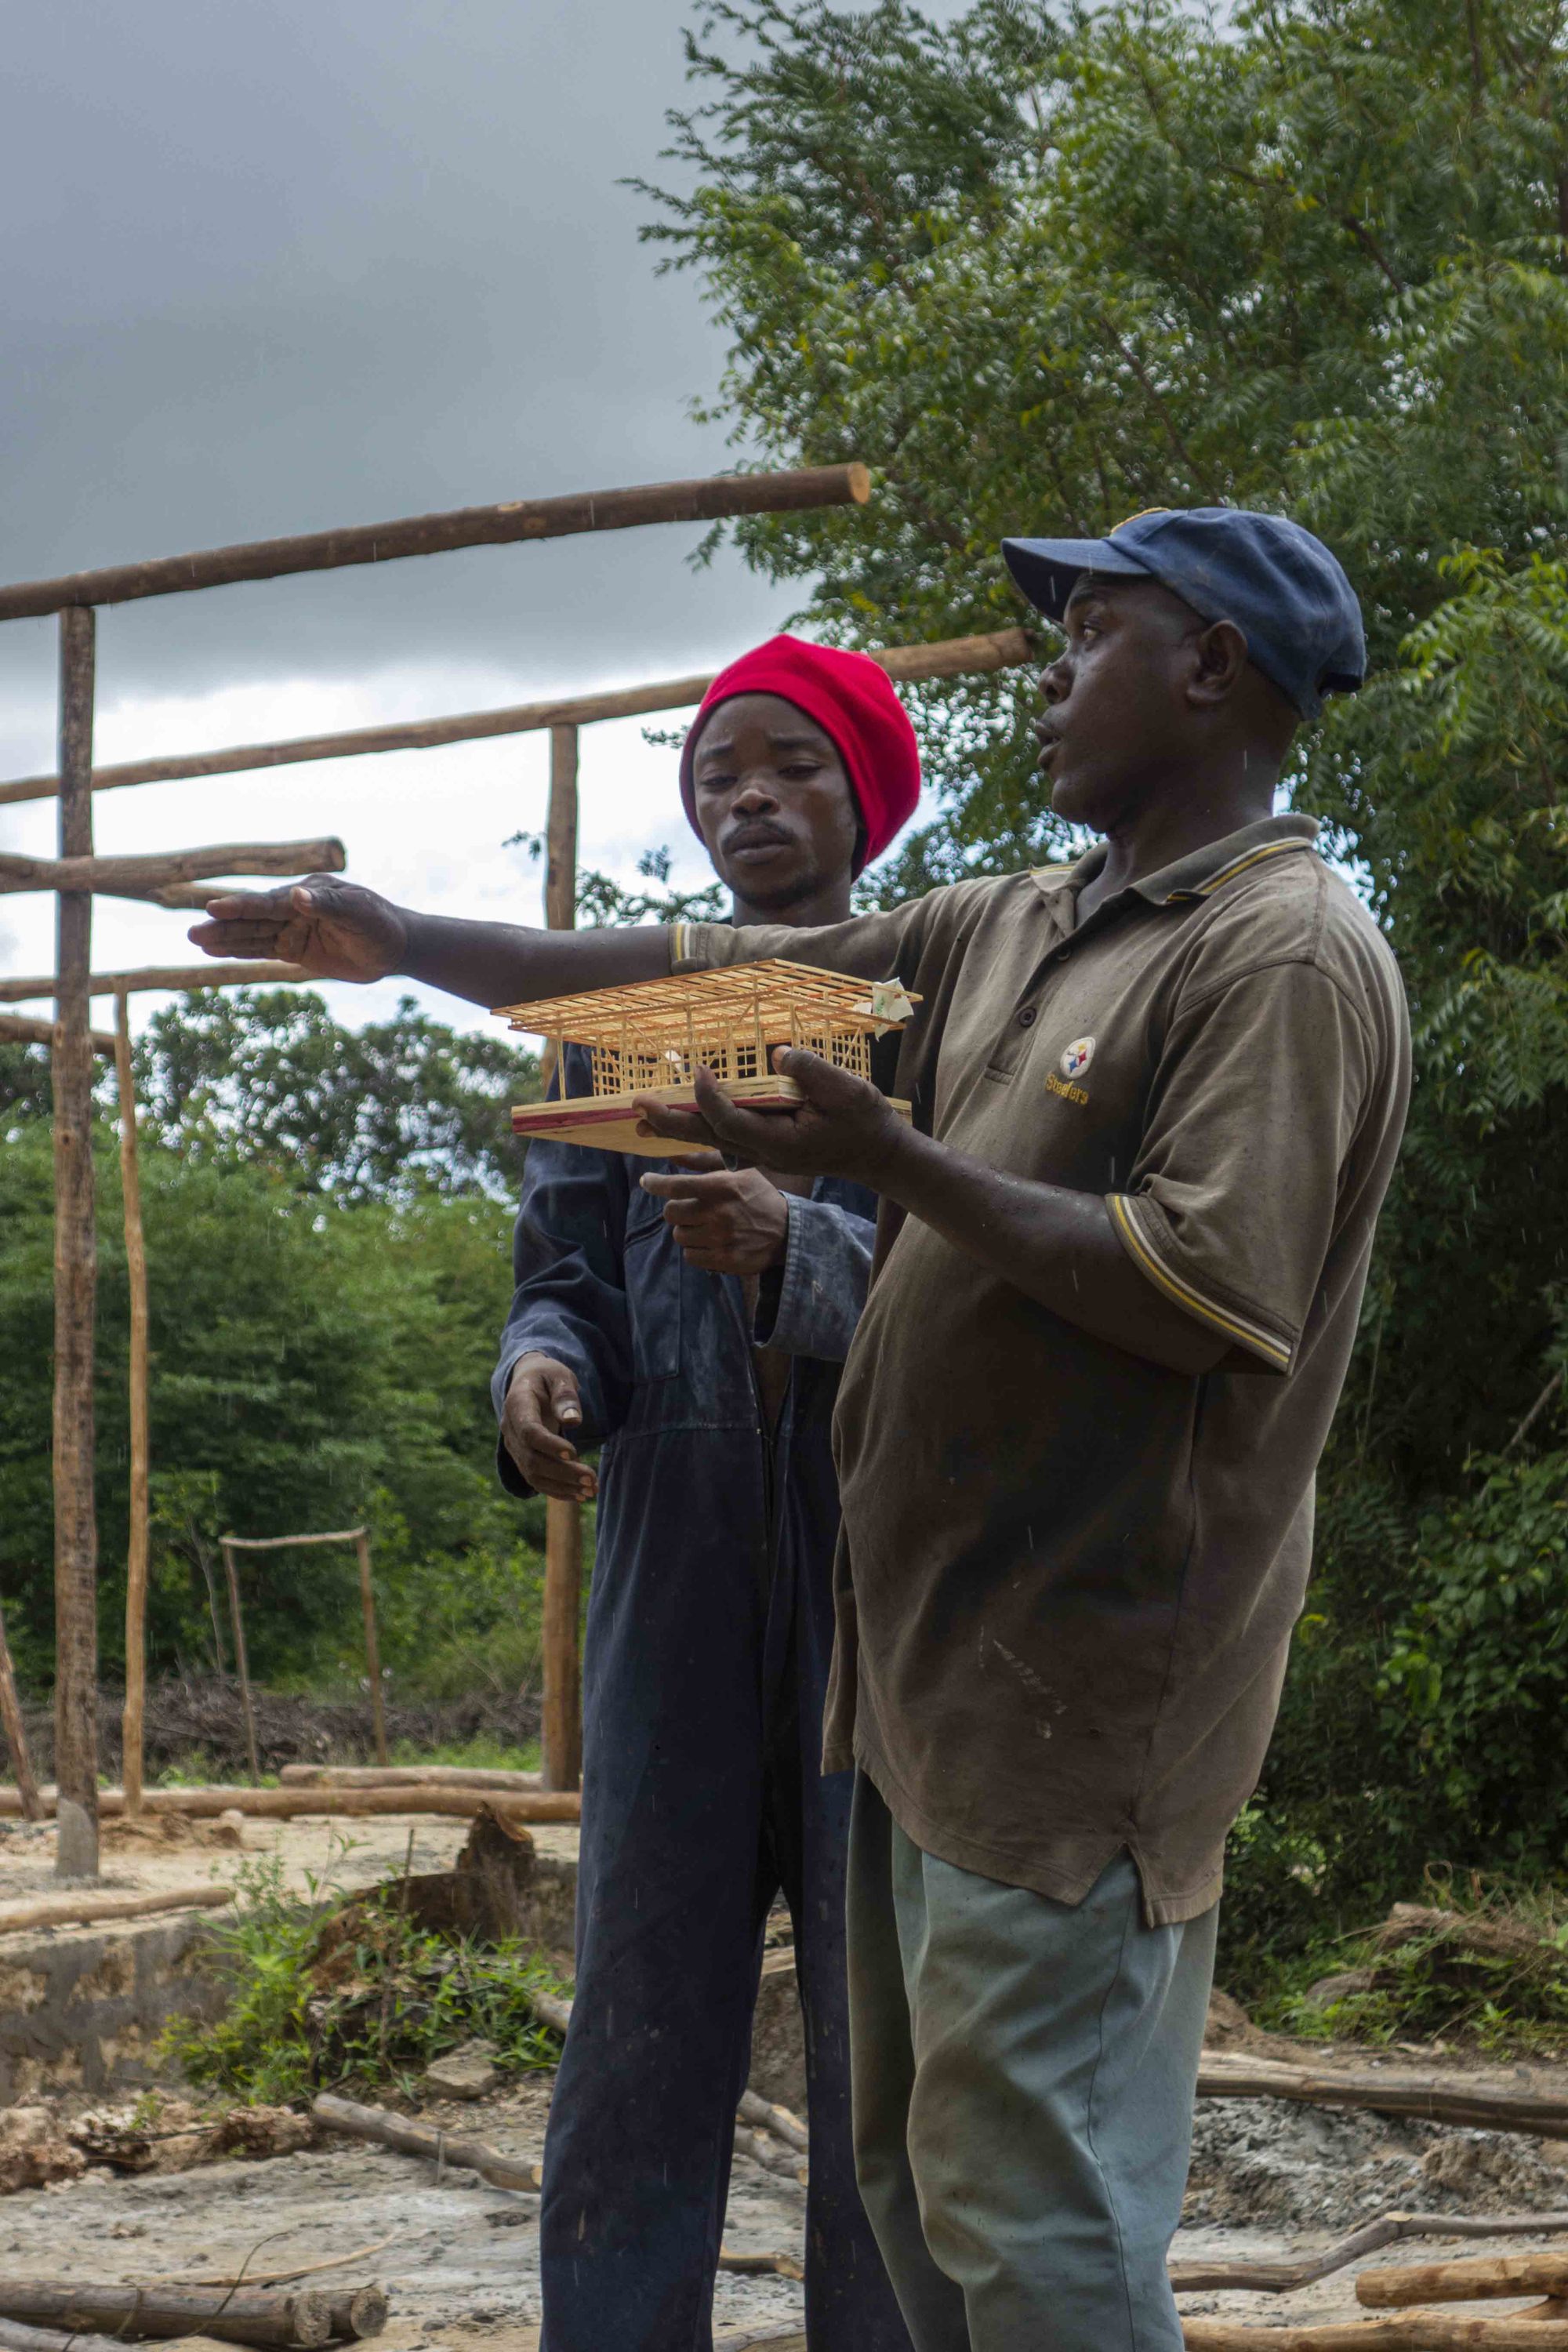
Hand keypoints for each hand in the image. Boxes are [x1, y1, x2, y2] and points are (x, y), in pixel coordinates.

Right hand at [187, 876, 408, 980]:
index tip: (215, 908)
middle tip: (193, 932)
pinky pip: (262, 949)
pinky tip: (216, 950)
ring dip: (225, 939)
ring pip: (253, 935)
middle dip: (224, 925)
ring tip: (195, 939)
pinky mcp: (294, 949)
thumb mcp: (360, 914)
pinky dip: (240, 951)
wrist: (394, 947)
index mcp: (309, 893)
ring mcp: (292, 928)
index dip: (242, 907)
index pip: (270, 903)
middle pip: (254, 919)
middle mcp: (295, 908)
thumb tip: (298, 896)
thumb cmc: (380, 925)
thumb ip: (329, 906)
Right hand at [500, 1354, 596, 1501]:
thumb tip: (573, 1421)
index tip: (574, 1452)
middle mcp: (510, 1429)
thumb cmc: (547, 1376)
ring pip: (534, 1474)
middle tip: (591, 1479)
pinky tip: (579, 1494)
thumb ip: (565, 1395)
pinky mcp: (523, 1458)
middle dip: (563, 1472)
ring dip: (562, 1486)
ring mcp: (514, 1446)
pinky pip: (536, 1480)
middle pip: (532, 1459)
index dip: (549, 1445)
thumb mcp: (559, 1376)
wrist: (528, 1381)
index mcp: (517, 1404)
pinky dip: (557, 1490)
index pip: (529, 1431)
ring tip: (590, 1491)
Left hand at [634, 1048, 903, 1186]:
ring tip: (644, 1119)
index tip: (698, 1069)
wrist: (879, 1155)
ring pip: (713, 1141)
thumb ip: (810, 1071)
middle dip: (671, 1122)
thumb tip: (776, 1055)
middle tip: (638, 1106)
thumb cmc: (865, 1122)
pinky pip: (725, 1138)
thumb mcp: (848, 1090)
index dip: (708, 1097)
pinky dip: (701, 1127)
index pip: (731, 1121)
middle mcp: (765, 1153)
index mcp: (780, 1142)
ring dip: (678, 1128)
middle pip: (708, 1138)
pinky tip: (682, 1121)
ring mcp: (765, 1154)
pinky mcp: (768, 1148)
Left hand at [638, 1154, 790, 1274]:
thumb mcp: (740, 1173)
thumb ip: (706, 1165)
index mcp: (722, 1187)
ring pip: (679, 1236)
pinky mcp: (724, 1260)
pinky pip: (690, 1257)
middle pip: (671, 1213)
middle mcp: (719, 1213)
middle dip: (675, 1210)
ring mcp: (720, 1239)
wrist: (789, 1232)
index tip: (647, 1181)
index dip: (655, 1183)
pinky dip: (695, 1250)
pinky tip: (708, 1242)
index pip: (676, 1186)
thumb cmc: (760, 1197)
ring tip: (702, 1227)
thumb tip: (672, 1155)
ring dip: (686, 1230)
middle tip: (687, 1209)